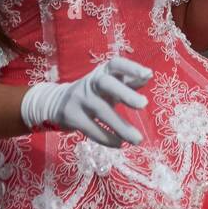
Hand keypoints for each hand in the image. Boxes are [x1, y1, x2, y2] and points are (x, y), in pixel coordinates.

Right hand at [20, 57, 151, 146]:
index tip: (147, 75)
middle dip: (125, 93)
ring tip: (137, 139)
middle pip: (107, 84)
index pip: (117, 64)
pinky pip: (91, 128)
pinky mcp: (72, 117)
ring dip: (120, 126)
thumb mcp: (112, 83)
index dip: (131, 68)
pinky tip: (119, 144)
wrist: (58, 101)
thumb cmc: (97, 91)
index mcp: (104, 72)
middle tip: (144, 104)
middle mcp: (92, 83)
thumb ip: (130, 81)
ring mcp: (80, 99)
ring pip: (101, 111)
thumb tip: (148, 76)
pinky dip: (106, 138)